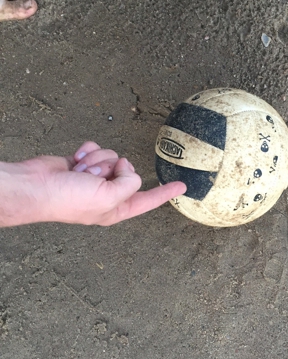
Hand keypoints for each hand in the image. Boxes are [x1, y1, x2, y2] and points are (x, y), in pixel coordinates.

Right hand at [1, 141, 185, 225]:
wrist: (34, 186)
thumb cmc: (68, 199)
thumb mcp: (108, 198)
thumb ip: (129, 185)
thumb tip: (127, 169)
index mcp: (116, 209)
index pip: (147, 200)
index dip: (165, 193)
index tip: (182, 186)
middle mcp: (108, 193)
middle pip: (128, 171)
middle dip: (113, 169)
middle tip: (95, 177)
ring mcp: (95, 178)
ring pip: (113, 156)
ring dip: (97, 161)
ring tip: (80, 172)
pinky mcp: (84, 163)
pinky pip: (97, 149)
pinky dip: (87, 152)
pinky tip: (75, 160)